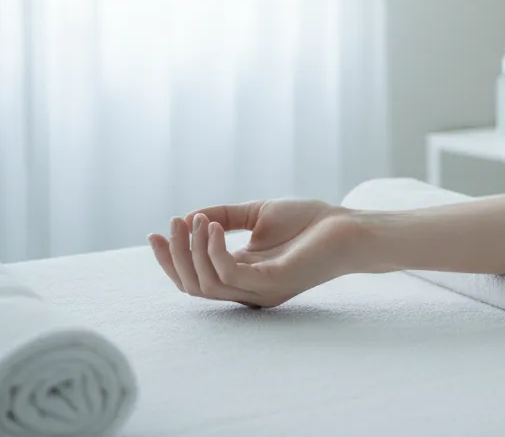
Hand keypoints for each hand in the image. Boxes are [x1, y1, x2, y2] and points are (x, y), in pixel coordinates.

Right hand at [148, 199, 363, 307]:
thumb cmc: (309, 221)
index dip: (171, 259)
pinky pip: (229, 275)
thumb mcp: (258, 214)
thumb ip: (224, 215)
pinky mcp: (272, 283)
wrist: (348, 226)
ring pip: (206, 285)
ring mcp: (259, 290)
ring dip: (192, 250)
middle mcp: (248, 290)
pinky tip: (211, 226)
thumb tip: (190, 216)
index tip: (155, 232)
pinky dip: (213, 250)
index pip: (195, 278)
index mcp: (243, 276)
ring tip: (193, 220)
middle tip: (171, 224)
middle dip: (174, 257)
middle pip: (194, 287)